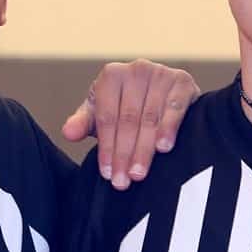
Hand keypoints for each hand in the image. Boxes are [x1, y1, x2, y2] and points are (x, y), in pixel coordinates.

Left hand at [62, 60, 198, 189]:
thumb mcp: (101, 113)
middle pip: (128, 119)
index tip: (108, 174)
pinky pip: (175, 108)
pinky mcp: (183, 81)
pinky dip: (169, 128)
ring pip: (150, 118)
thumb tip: (68, 133)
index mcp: (111, 76)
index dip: (106, 147)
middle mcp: (136, 70)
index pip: (107, 117)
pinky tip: (163, 148)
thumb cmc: (125, 106)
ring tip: (139, 173)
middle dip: (124, 154)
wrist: (163, 93)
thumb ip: (84, 122)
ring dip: (145, 149)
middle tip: (123, 181)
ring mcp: (161, 73)